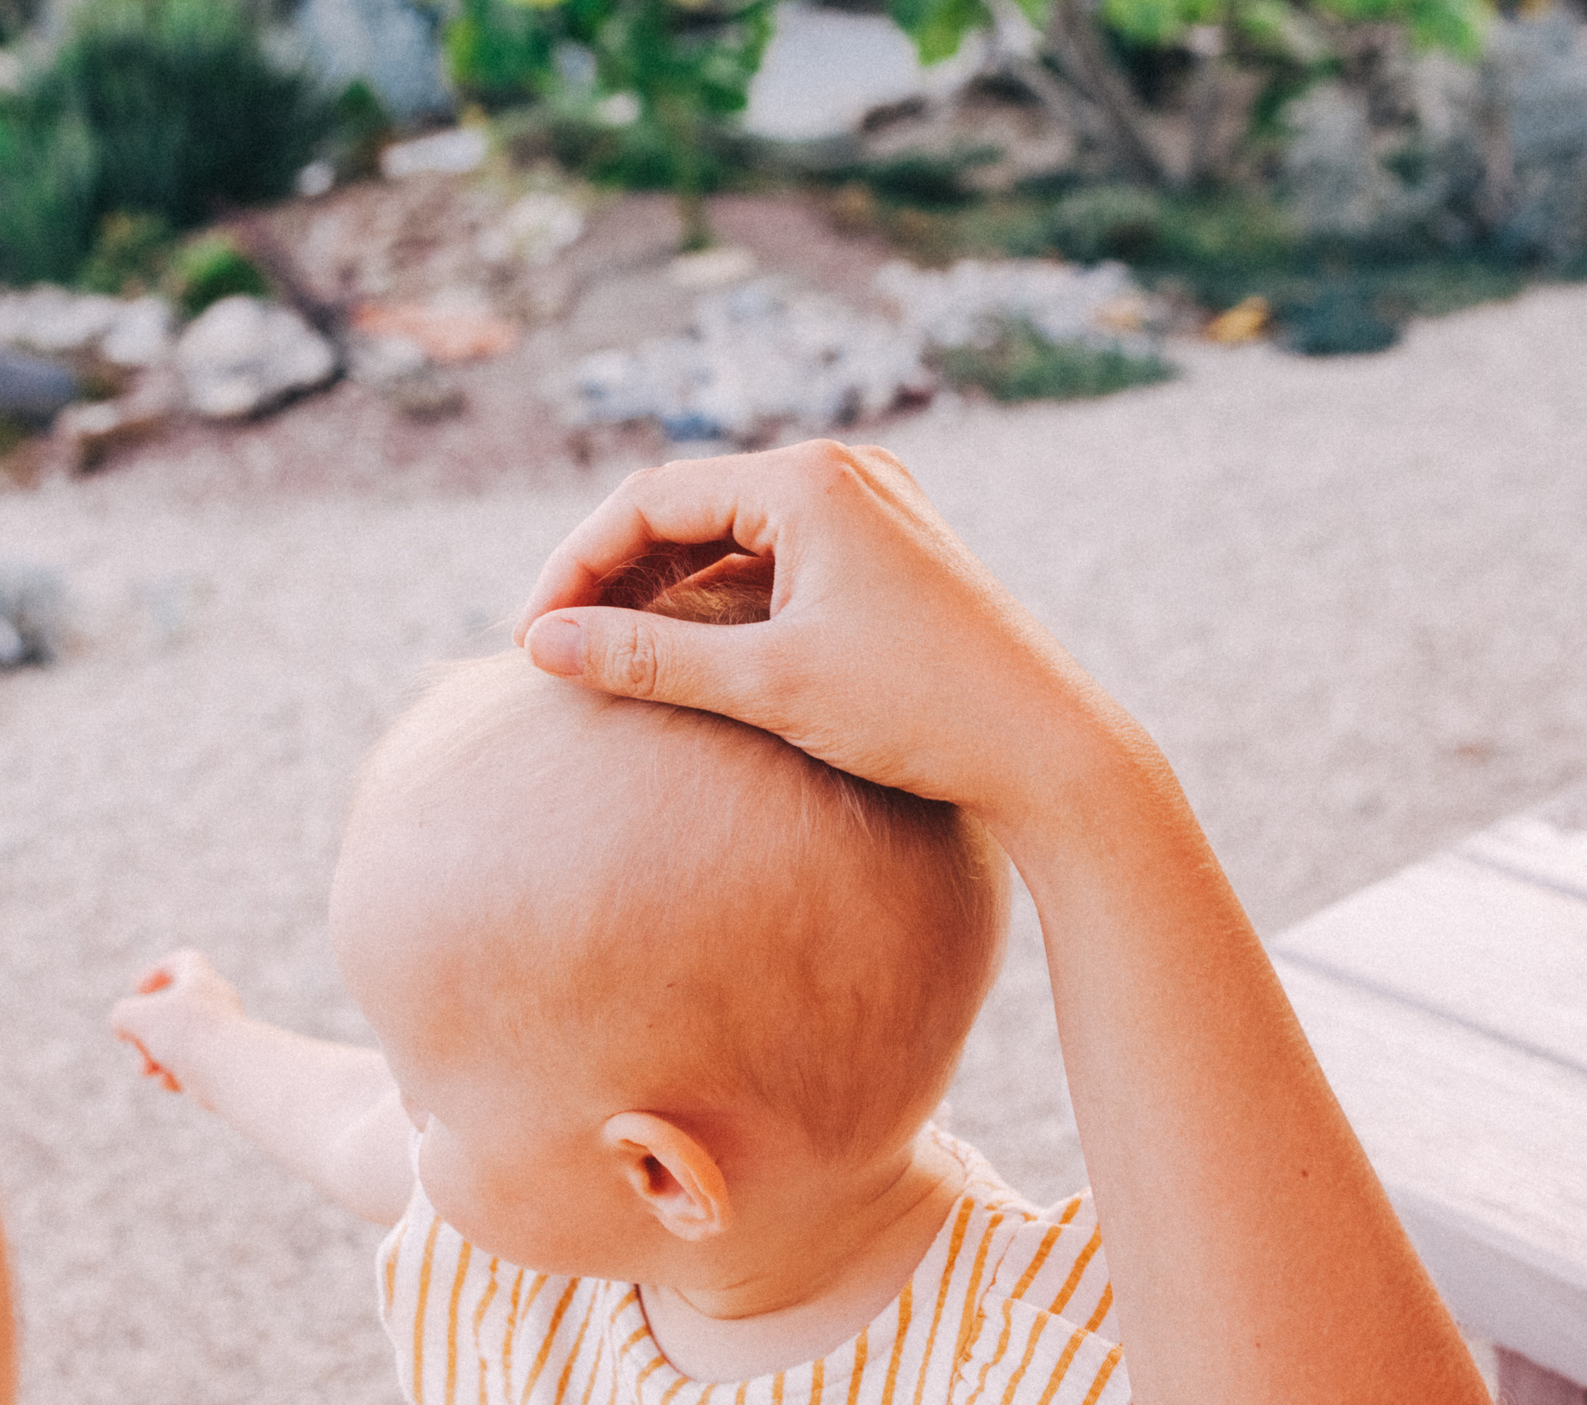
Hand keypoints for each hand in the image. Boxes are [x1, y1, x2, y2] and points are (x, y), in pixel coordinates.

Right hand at [110, 948, 243, 1097]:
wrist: (234, 1071)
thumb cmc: (189, 1035)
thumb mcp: (138, 1017)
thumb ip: (123, 1014)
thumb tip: (126, 1029)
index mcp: (202, 981)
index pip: (183, 962)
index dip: (157, 972)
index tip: (139, 992)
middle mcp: (218, 1005)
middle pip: (175, 1011)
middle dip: (148, 1030)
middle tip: (138, 1043)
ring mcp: (223, 1037)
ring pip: (182, 1043)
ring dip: (156, 1057)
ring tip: (147, 1071)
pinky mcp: (226, 1066)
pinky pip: (194, 1067)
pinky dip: (176, 1075)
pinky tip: (170, 1083)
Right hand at [512, 441, 1158, 850]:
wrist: (1054, 751)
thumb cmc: (918, 712)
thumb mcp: (765, 685)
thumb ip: (644, 658)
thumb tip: (539, 647)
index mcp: (809, 478)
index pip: (648, 499)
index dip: (575, 568)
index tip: (532, 643)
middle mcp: (844, 470)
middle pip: (686, 503)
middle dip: (612, 574)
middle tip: (557, 650)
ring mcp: (875, 507)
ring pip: (731, 530)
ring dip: (663, 585)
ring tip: (610, 655)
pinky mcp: (893, 551)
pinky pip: (780, 555)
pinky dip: (722, 596)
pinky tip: (693, 652)